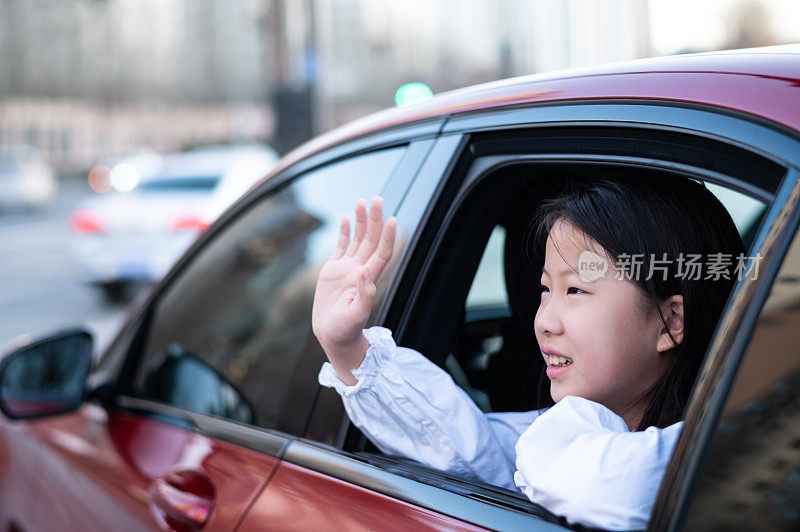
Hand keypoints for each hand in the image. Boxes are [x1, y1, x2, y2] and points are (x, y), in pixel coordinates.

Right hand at [312, 196, 396, 384]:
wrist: (333, 338)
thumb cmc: (345, 331)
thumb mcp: (354, 316)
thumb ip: (363, 295)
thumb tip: (365, 272)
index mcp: (367, 279)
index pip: (381, 252)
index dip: (387, 236)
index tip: (392, 219)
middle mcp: (360, 270)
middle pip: (371, 240)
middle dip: (374, 220)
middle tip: (377, 199)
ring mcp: (347, 270)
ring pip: (357, 240)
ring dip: (361, 221)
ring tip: (363, 201)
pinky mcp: (333, 272)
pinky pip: (341, 247)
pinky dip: (345, 233)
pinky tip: (346, 218)